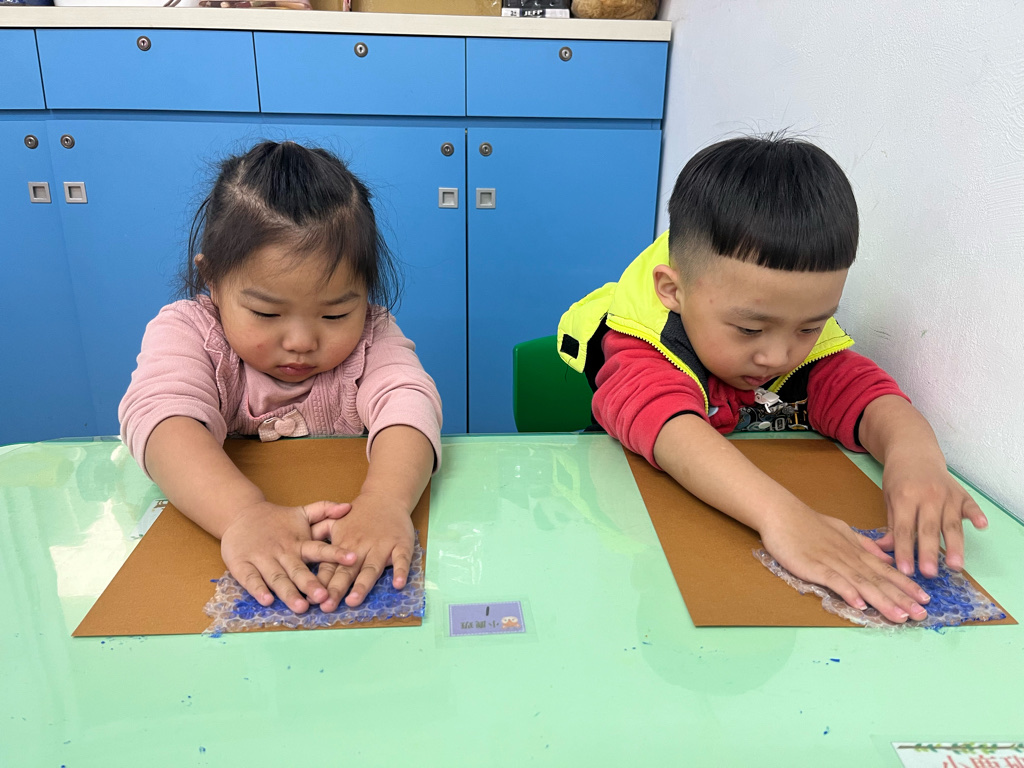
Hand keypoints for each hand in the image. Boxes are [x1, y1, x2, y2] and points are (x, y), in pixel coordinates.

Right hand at [220, 500, 355, 612]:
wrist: (240, 513)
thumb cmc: (277, 519)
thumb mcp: (302, 513)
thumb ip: (324, 510)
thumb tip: (348, 507)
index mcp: (299, 542)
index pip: (319, 548)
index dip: (335, 553)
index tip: (353, 559)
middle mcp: (282, 552)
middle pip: (298, 570)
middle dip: (311, 583)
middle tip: (324, 596)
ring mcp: (262, 559)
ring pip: (276, 578)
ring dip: (288, 592)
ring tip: (301, 606)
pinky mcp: (242, 565)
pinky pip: (250, 578)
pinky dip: (258, 589)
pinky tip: (267, 600)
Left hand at [313, 492, 414, 610]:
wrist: (385, 496)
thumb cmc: (358, 515)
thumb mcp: (335, 522)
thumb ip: (318, 535)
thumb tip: (301, 552)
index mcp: (343, 545)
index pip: (329, 567)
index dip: (320, 583)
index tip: (312, 599)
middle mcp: (361, 548)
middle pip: (347, 571)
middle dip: (337, 589)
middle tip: (327, 607)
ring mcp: (382, 546)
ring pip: (372, 568)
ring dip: (363, 585)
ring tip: (353, 600)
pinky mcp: (401, 545)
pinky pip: (402, 559)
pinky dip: (401, 571)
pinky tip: (398, 584)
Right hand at [760, 505, 931, 623]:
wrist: (781, 512)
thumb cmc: (808, 523)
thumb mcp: (842, 530)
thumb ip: (864, 545)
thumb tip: (886, 558)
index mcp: (856, 551)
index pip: (886, 570)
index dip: (906, 586)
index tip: (925, 599)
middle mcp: (849, 557)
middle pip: (879, 580)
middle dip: (902, 598)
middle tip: (922, 615)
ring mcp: (831, 562)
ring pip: (862, 583)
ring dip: (882, 600)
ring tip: (900, 616)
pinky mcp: (813, 566)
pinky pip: (834, 580)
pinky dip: (848, 592)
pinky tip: (860, 605)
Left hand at [876, 452, 987, 577]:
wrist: (914, 452)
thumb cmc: (899, 480)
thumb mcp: (888, 499)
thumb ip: (891, 526)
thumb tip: (885, 550)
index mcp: (904, 498)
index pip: (904, 529)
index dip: (904, 551)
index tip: (906, 571)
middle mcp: (927, 496)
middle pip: (928, 529)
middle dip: (929, 552)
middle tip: (929, 574)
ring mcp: (947, 494)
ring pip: (951, 523)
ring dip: (953, 545)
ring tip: (955, 566)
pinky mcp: (961, 493)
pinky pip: (970, 506)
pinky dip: (976, 515)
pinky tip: (981, 526)